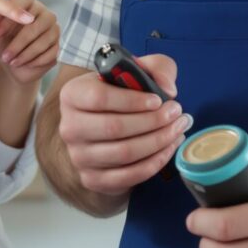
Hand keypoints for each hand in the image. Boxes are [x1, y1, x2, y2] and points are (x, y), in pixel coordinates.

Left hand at [0, 0, 59, 84]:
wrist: (13, 63)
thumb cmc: (3, 43)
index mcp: (27, 3)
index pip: (22, 1)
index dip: (9, 18)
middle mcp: (43, 12)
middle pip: (34, 25)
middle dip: (17, 43)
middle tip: (5, 56)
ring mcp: (53, 28)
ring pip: (43, 41)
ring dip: (25, 55)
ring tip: (12, 62)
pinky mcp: (58, 45)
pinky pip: (50, 53)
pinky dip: (35, 61)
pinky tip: (25, 64)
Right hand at [56, 54, 187, 195]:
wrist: (106, 129)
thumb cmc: (122, 96)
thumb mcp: (137, 70)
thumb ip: (156, 68)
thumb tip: (168, 89)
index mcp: (72, 95)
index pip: (99, 98)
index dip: (132, 100)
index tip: (158, 100)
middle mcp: (69, 127)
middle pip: (114, 128)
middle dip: (153, 122)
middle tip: (176, 114)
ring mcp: (78, 157)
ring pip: (124, 153)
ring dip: (158, 142)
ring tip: (177, 129)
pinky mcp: (92, 179)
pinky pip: (128, 176)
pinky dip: (155, 163)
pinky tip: (168, 148)